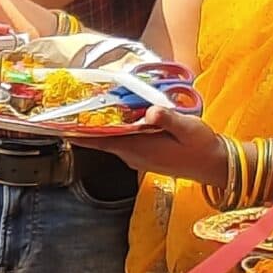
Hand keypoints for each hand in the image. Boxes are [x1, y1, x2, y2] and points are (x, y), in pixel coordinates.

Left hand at [79, 109, 224, 182]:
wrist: (213, 164)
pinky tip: (111, 118)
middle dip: (83, 126)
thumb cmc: (202, 146)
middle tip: (65, 109)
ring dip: (96, 127)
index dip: (80, 133)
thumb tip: (152, 111)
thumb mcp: (189, 129)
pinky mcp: (143, 154)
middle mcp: (132, 155)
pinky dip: (111, 130)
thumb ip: (170, 119)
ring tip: (81, 110)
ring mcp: (137, 156)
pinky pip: (120, 141)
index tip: (59, 126)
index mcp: (139, 148)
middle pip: (100, 139)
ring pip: (110, 140)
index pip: (101, 140)